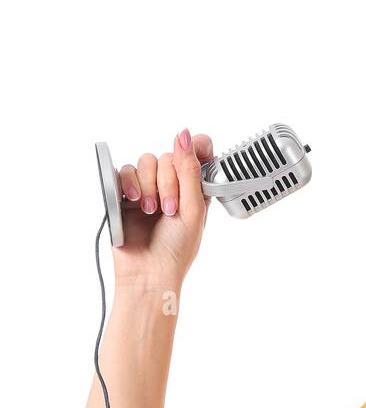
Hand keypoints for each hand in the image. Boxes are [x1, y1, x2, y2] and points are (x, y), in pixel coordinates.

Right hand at [113, 129, 213, 287]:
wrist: (148, 272)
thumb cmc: (176, 250)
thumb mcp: (193, 209)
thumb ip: (190, 171)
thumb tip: (184, 135)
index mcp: (195, 189)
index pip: (197, 151)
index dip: (194, 149)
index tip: (191, 158)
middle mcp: (172, 184)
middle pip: (168, 156)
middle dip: (168, 182)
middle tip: (168, 209)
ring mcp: (148, 187)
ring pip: (146, 161)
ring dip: (149, 186)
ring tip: (150, 211)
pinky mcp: (125, 193)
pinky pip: (125, 171)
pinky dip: (130, 184)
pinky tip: (135, 203)